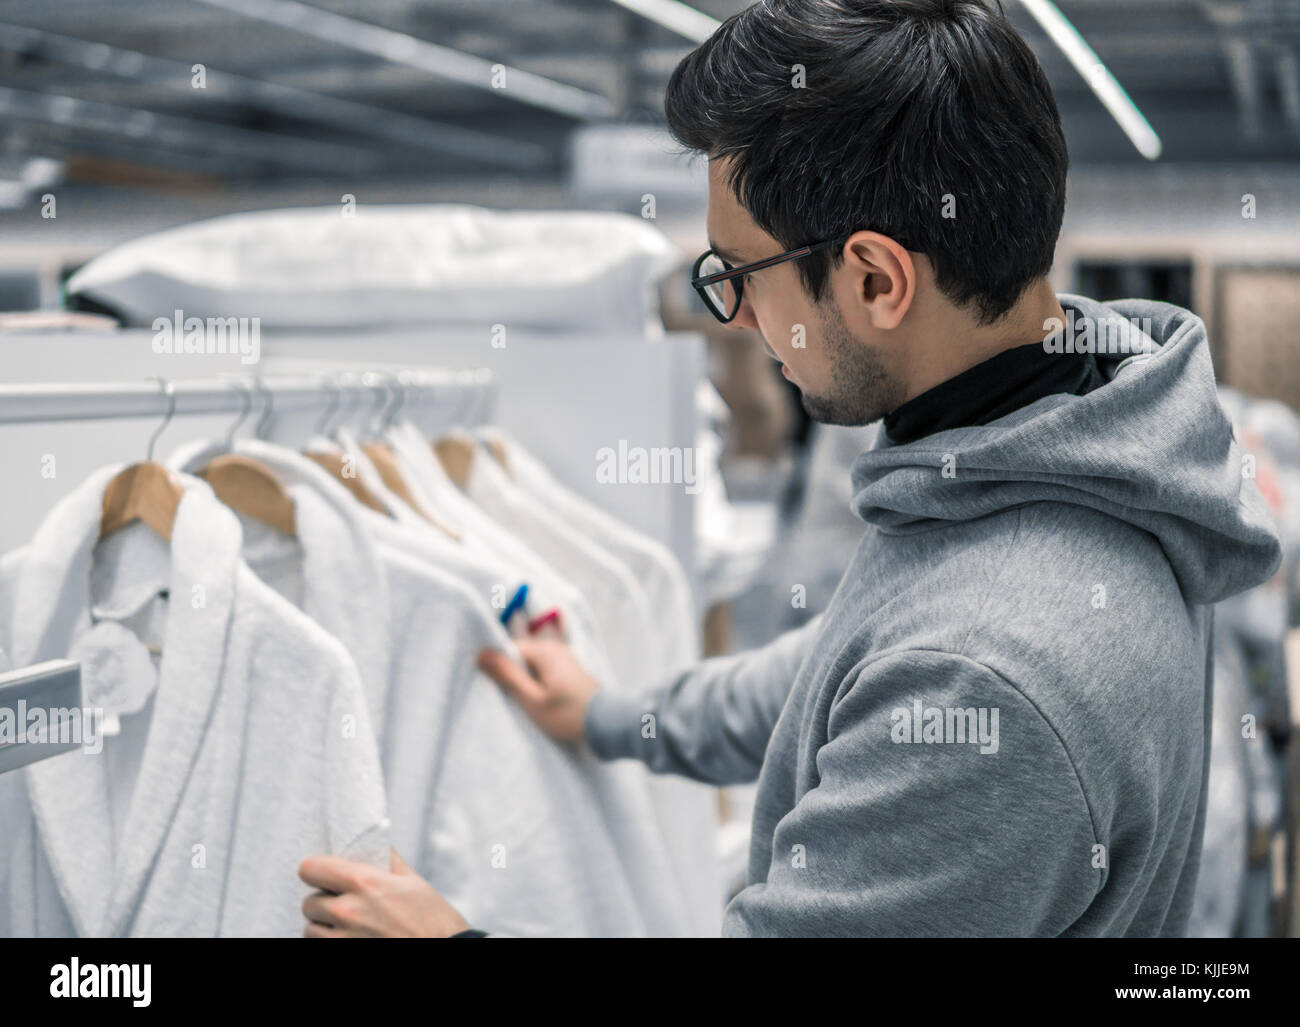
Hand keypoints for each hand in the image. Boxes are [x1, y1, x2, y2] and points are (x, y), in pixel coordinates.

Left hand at [299, 849, 469, 937]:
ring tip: (348, 926)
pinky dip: (331, 942)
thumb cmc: (434, 920)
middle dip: (324, 902)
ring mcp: (342, 940)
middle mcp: (347, 911)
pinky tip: (351, 938)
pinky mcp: (342, 955)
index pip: (310, 868)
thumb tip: (373, 843)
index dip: (316, 870)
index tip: (324, 875)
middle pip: (308, 902)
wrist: (446, 951)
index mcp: (363, 882)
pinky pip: (320, 947)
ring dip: (324, 927)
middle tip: (344, 904)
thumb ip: (387, 860)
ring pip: (310, 929)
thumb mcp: (413, 881)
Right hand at [478, 638, 599, 742]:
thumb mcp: (531, 699)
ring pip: (532, 663)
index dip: (498, 666)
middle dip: (512, 673)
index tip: (496, 686)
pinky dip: (538, 681)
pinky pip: (544, 668)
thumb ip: (507, 675)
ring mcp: (564, 657)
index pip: (509, 648)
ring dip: (525, 679)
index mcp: (544, 650)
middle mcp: (555, 647)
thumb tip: (481, 653)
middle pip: (521, 654)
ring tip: (527, 701)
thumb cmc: (567, 714)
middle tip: (512, 697)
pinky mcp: (569, 668)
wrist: (606, 723)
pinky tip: (540, 699)